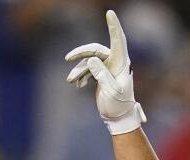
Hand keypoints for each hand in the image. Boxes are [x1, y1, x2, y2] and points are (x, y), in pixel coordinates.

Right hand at [65, 10, 145, 134]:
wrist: (118, 117)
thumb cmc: (118, 105)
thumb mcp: (111, 91)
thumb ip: (101, 75)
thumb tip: (91, 60)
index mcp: (122, 64)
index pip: (118, 41)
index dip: (114, 26)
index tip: (110, 13)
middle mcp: (115, 62)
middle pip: (95, 50)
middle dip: (81, 53)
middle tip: (67, 59)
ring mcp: (108, 67)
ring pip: (89, 61)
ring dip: (79, 70)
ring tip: (71, 81)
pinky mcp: (101, 74)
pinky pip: (88, 69)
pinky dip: (81, 75)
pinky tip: (78, 85)